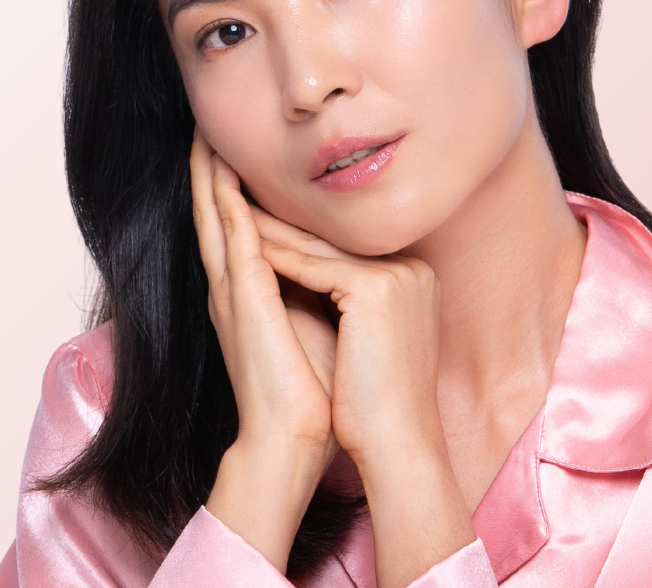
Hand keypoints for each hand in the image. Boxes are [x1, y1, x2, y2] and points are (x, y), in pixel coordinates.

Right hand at [190, 132, 336, 570]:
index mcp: (246, 294)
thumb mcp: (313, 319)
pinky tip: (220, 170)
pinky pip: (231, 235)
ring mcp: (232, 291)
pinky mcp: (242, 297)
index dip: (226, 190)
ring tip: (203, 135)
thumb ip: (312, 286)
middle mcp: (231, 287)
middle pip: (214, 214)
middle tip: (203, 130)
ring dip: (208, 175)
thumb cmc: (311, 386)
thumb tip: (336, 259)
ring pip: (214, 216)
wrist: (294, 437)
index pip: (234, 229)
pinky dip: (223, 200)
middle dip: (208, 172)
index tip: (228, 153)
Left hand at [256, 214, 476, 587]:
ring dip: (274, 232)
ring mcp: (397, 275)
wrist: (398, 445)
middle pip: (333, 244)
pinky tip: (248, 249)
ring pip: (320, 249)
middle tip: (244, 205)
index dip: (305, 238)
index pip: (347, 250)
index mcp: (413, 278)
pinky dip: (279, 260)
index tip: (269, 225)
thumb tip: (310, 272)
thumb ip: (350, 298)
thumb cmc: (378, 402)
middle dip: (286, 226)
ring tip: (237, 216)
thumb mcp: (367, 336)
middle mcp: (412, 269)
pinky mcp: (377, 288)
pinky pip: (314, 268)